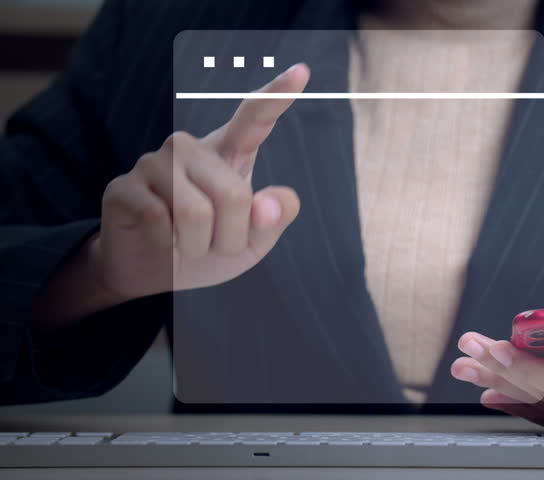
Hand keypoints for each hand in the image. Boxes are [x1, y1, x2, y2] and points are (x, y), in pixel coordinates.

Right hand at [96, 63, 309, 299]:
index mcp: (230, 153)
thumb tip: (266, 205)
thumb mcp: (255, 241)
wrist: (155, 275)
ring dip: (198, 246)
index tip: (302, 71)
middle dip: (231, 238)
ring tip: (187, 245)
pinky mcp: (123, 186)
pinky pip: (159, 222)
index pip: (255, 119)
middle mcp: (191, 147)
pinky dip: (167, 246)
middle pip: (234, 196)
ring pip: (196, 214)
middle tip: (213, 246)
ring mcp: (154, 162)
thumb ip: (274, 219)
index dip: (276, 96)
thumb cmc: (210, 249)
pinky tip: (160, 241)